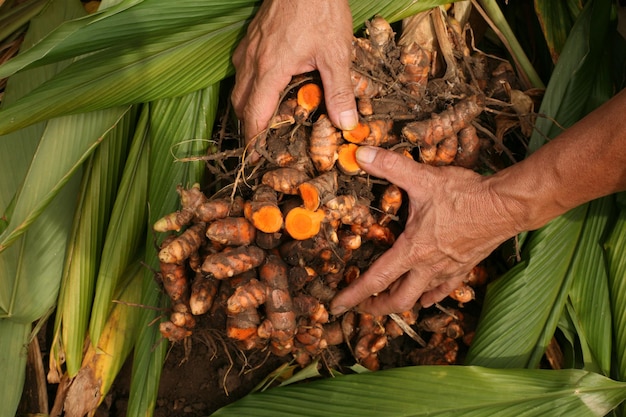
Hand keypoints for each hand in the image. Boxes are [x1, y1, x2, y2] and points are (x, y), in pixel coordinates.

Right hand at [231, 0, 358, 145]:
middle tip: (264, 144)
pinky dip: (250, 88)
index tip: (255, 158)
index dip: (253, 140)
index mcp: (269, 70)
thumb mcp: (336, 53)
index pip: (254, 115)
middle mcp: (251, 62)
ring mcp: (248, 49)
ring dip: (249, 108)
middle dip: (249, 127)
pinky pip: (243, 72)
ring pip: (239, 88)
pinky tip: (269, 90)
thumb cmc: (320, 9)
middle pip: (240, 105)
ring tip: (266, 122)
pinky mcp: (251, 39)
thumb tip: (346, 124)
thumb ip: (339, 91)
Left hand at [330, 146, 522, 315]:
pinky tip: (425, 298)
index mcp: (413, 250)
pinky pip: (443, 289)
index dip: (353, 295)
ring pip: (419, 297)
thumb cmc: (465, 195)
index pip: (376, 279)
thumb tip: (360, 153)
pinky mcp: (464, 268)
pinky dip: (430, 295)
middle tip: (362, 307)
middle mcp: (428, 267)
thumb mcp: (423, 178)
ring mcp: (447, 270)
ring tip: (388, 303)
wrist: (506, 206)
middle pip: (398, 299)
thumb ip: (389, 165)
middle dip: (376, 306)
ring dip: (401, 301)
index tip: (336, 307)